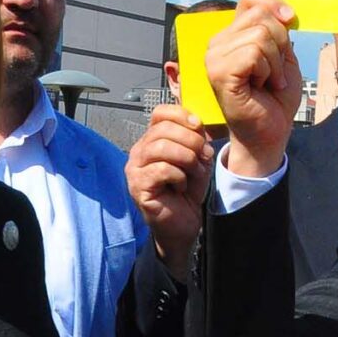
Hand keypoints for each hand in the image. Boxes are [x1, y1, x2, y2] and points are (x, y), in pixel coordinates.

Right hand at [127, 104, 214, 278]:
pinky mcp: (138, 186)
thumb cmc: (187, 191)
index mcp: (153, 140)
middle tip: (202, 158)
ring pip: (162, 147)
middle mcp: (139, 151)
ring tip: (192, 174)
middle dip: (191, 141)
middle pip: (164, 129)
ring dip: (187, 159)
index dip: (182, 115)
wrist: (183, 223)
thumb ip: (196, 139)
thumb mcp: (197, 159)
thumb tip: (198, 125)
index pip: (160, 113)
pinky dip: (179, 177)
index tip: (199, 126)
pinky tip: (180, 187)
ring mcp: (135, 168)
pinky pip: (162, 169)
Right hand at [206, 0, 302, 177]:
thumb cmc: (275, 97)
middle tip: (275, 72)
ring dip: (275, 63)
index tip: (290, 20)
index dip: (274, 3)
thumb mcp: (283, 55)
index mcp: (232, 35)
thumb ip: (279, 30)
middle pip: (262, 16)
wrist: (269, 132)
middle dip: (281, 44)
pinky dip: (268, 71)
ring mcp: (214, 57)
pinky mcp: (219, 72)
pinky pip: (255, 53)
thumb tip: (284, 11)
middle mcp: (218, 42)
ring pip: (261, 35)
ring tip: (268, 82)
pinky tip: (261, 87)